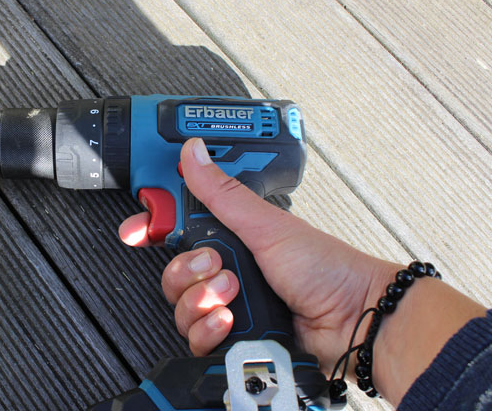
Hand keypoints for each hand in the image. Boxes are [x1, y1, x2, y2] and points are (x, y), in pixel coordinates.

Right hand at [118, 138, 397, 366]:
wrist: (356, 320)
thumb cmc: (326, 268)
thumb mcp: (266, 224)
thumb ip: (221, 192)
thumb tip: (193, 152)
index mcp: (232, 237)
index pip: (177, 230)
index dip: (151, 230)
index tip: (135, 230)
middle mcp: (227, 271)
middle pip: (172, 273)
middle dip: (187, 271)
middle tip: (216, 265)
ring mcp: (230, 306)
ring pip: (181, 307)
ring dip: (203, 300)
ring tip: (234, 296)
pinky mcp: (235, 338)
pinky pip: (197, 339)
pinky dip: (212, 330)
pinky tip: (233, 321)